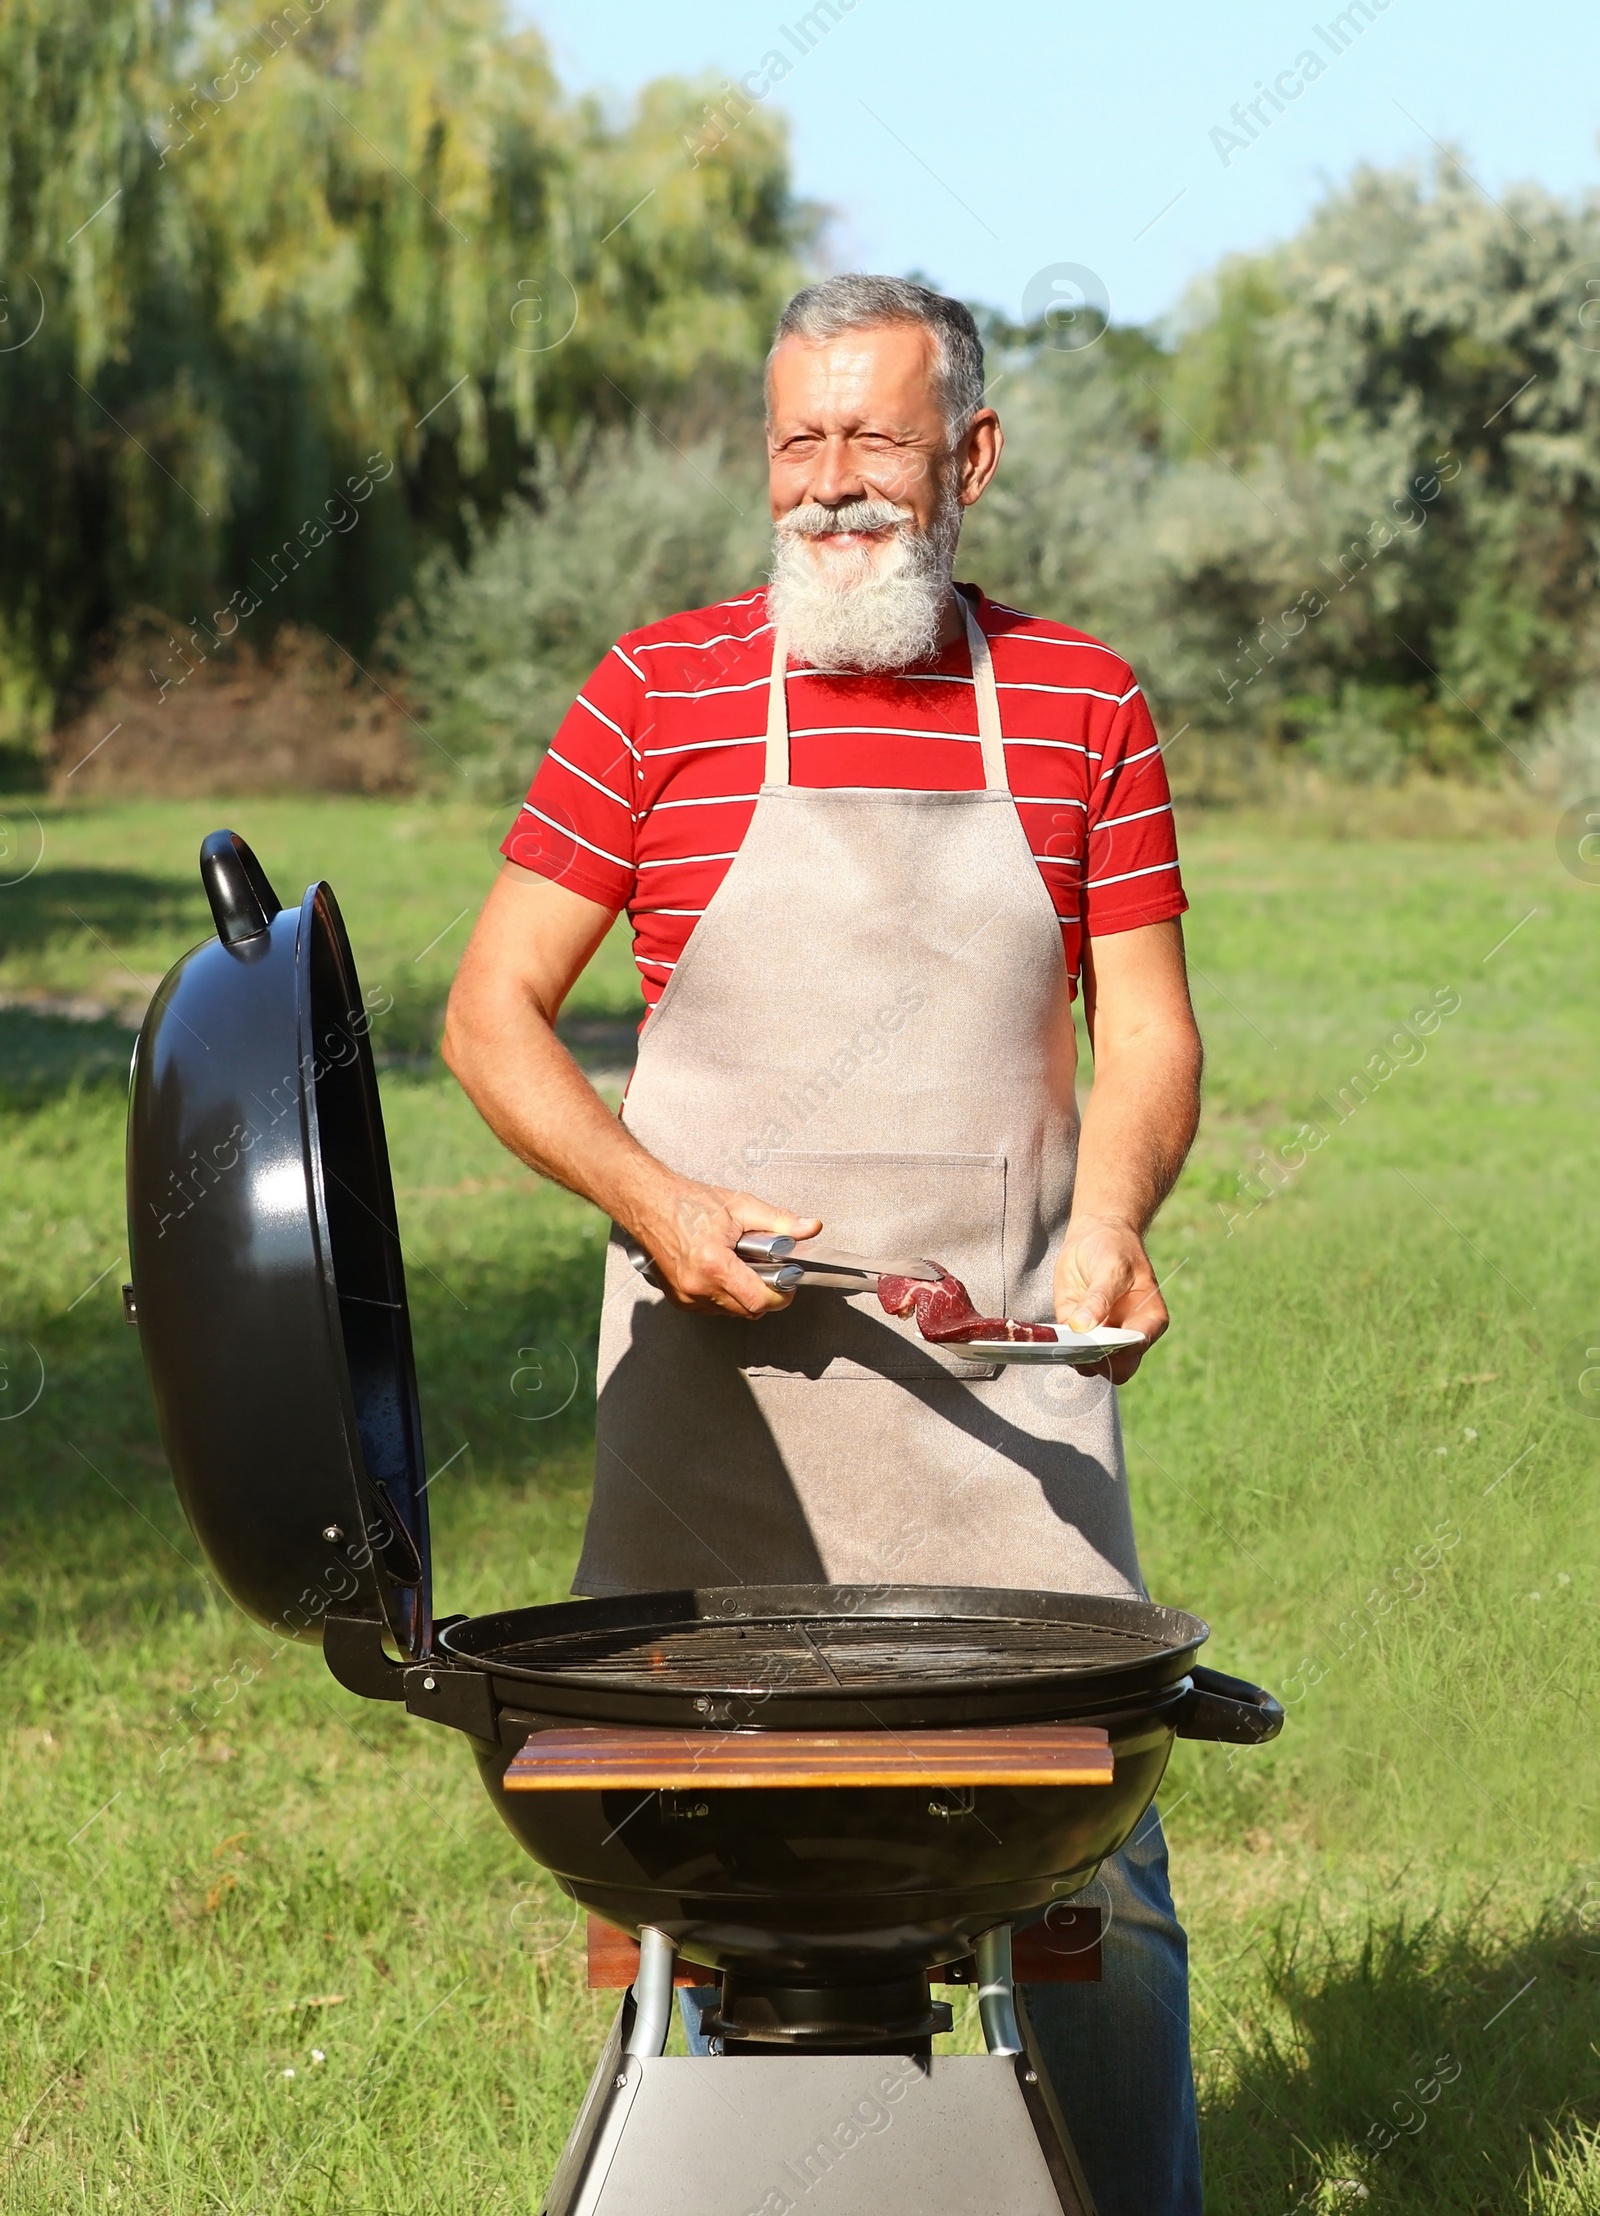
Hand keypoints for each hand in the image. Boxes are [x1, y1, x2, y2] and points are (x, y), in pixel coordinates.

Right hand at [631, 1181, 821, 1318]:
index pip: (758, 1301)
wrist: (648, 1203)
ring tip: (742, 1266)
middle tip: (766, 1269)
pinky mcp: (679, 1300)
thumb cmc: (688, 1203)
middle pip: (748, 1311)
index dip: (780, 1294)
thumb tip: (810, 1228)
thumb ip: (779, 1221)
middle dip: (764, 1294)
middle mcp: (697, 1287)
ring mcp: (686, 1297)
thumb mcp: (740, 1206)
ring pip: (732, 1312)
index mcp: (714, 1265)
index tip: (786, 1282)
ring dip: (744, 1295)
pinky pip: (714, 1309)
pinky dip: (725, 1295)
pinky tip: (723, 1271)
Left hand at [1053, 1212, 1167, 1383]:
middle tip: (1077, 1342)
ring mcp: (1103, 1336)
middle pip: (1117, 1368)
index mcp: (1149, 1319)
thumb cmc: (1114, 1249)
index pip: (1137, 1347)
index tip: (1097, 1337)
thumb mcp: (1111, 1268)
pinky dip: (1060, 1348)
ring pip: (1091, 1365)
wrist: (1096, 1235)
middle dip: (1097, 1360)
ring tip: (1063, 1337)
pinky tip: (1052, 1336)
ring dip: (1075, 1357)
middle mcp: (1128, 1334)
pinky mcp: (1078, 1332)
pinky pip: (1069, 1351)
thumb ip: (1099, 1298)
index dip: (1118, 1349)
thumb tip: (1083, 1327)